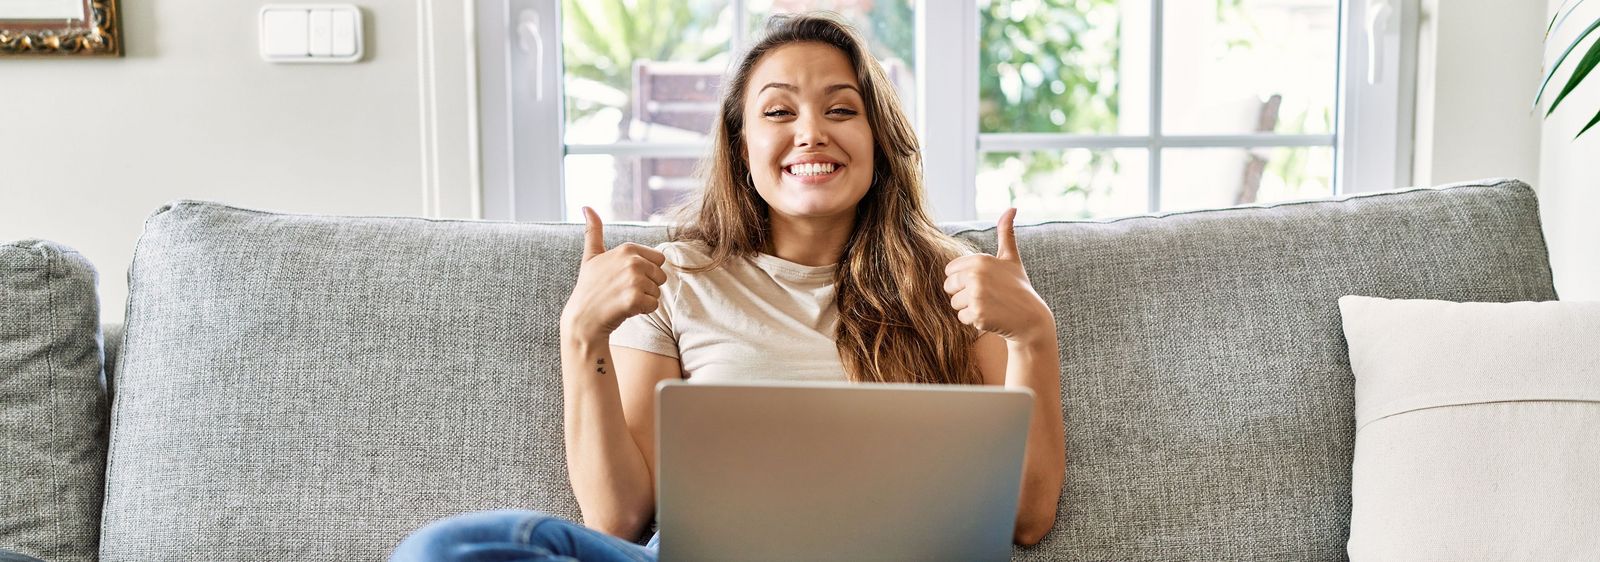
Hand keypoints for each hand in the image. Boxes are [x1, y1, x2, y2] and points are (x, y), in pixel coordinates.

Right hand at [559, 207, 667, 341]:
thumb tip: (587, 207)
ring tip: (623, 300)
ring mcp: (634, 280)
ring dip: (644, 299)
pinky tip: (625, 309)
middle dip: (647, 286)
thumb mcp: (591, 257)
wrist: (583, 319)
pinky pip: (654, 305)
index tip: (623, 278)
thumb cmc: (589, 287)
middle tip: (623, 291)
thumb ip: (593, 232)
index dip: (645, 272)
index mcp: (627, 249)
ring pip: (658, 291)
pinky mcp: (635, 299)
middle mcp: (632, 261)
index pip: (658, 260)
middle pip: (661, 276)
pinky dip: (642, 311)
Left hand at [942, 208, 1054, 345]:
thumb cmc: (1018, 287)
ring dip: (968, 308)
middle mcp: (976, 275)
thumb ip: (1006, 233)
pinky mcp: (978, 315)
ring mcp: (977, 295)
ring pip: (954, 304)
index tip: (981, 282)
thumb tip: (1011, 208)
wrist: (1031, 317)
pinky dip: (974, 320)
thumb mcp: (1011, 258)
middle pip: (949, 287)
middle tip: (985, 296)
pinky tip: (991, 317)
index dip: (962, 278)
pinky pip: (962, 318)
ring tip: (989, 305)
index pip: (950, 271)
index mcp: (980, 260)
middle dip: (963, 294)